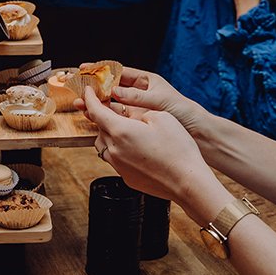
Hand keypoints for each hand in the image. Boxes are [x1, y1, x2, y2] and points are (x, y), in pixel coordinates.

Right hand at [74, 66, 207, 136]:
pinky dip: (105, 116)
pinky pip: (117, 117)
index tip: (85, 67)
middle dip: (94, 87)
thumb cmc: (183, 112)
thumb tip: (114, 91)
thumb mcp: (159, 101)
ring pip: (111, 103)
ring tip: (79, 105)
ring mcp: (136, 107)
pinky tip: (93, 117)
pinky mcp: (136, 122)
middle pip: (111, 87)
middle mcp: (139, 93)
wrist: (197, 132)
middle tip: (76, 86)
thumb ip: (136, 97)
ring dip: (96, 104)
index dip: (101, 69)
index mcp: (146, 81)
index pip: (119, 71)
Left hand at [83, 87, 224, 215]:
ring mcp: (119, 166)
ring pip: (104, 145)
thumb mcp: (162, 117)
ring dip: (109, 134)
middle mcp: (114, 149)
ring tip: (124, 129)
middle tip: (110, 109)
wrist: (188, 183)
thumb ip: (140, 112)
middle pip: (99, 128)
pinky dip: (119, 150)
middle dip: (102, 117)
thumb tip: (133, 117)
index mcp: (121, 131)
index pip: (95, 111)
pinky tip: (135, 148)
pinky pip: (115, 159)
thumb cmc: (178, 150)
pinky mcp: (126, 178)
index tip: (88, 92)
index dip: (90, 98)